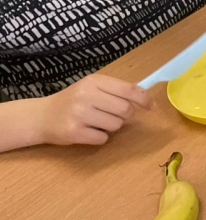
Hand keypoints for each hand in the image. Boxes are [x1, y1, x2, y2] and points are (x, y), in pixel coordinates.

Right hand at [39, 74, 153, 145]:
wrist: (41, 116)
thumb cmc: (73, 101)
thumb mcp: (92, 88)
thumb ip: (116, 90)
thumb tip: (147, 99)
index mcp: (94, 81)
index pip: (129, 89)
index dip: (144, 99)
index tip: (151, 107)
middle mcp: (86, 95)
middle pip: (126, 109)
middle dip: (125, 115)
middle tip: (112, 115)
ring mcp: (79, 114)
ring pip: (116, 125)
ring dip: (111, 127)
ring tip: (95, 122)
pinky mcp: (74, 132)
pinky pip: (103, 138)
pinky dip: (99, 137)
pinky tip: (87, 131)